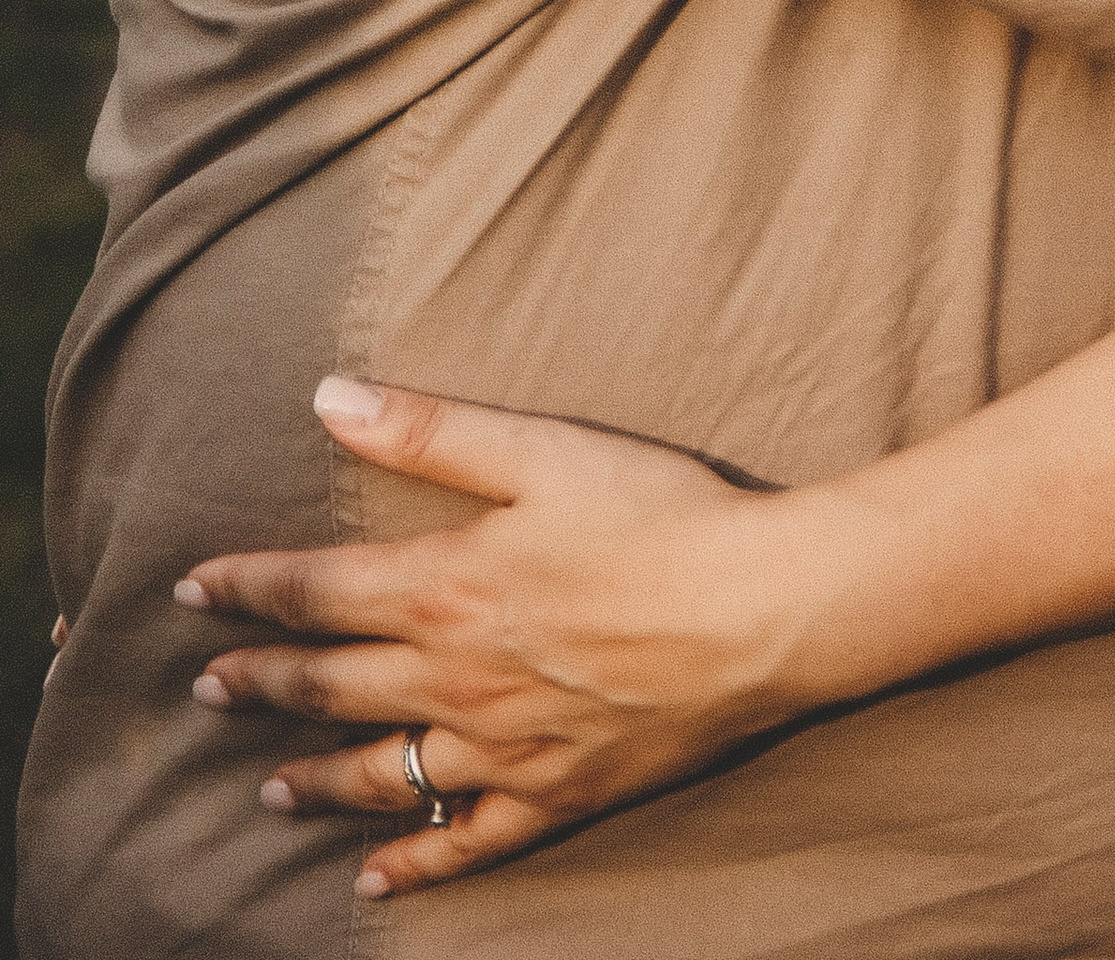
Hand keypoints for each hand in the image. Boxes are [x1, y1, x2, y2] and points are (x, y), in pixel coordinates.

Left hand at [178, 379, 801, 897]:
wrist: (759, 610)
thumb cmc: (659, 514)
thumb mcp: (543, 450)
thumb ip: (429, 429)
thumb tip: (327, 396)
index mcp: (444, 586)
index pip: (315, 590)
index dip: (248, 589)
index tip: (192, 591)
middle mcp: (453, 679)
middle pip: (329, 686)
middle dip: (261, 682)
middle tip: (206, 689)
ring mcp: (500, 750)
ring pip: (380, 775)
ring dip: (313, 779)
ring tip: (267, 786)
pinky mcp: (553, 796)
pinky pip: (463, 846)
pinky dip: (411, 867)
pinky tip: (373, 880)